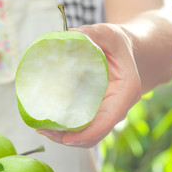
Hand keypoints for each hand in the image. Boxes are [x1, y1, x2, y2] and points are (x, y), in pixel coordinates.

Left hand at [37, 24, 141, 147]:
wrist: (129, 53)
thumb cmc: (118, 44)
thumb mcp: (109, 34)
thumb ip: (93, 33)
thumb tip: (71, 35)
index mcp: (126, 91)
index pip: (109, 119)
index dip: (88, 132)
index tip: (66, 138)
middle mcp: (120, 108)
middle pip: (96, 133)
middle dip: (70, 138)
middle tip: (43, 130)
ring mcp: (109, 114)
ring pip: (90, 136)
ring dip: (66, 138)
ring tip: (42, 129)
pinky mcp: (99, 115)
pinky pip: (85, 129)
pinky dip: (68, 131)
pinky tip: (49, 125)